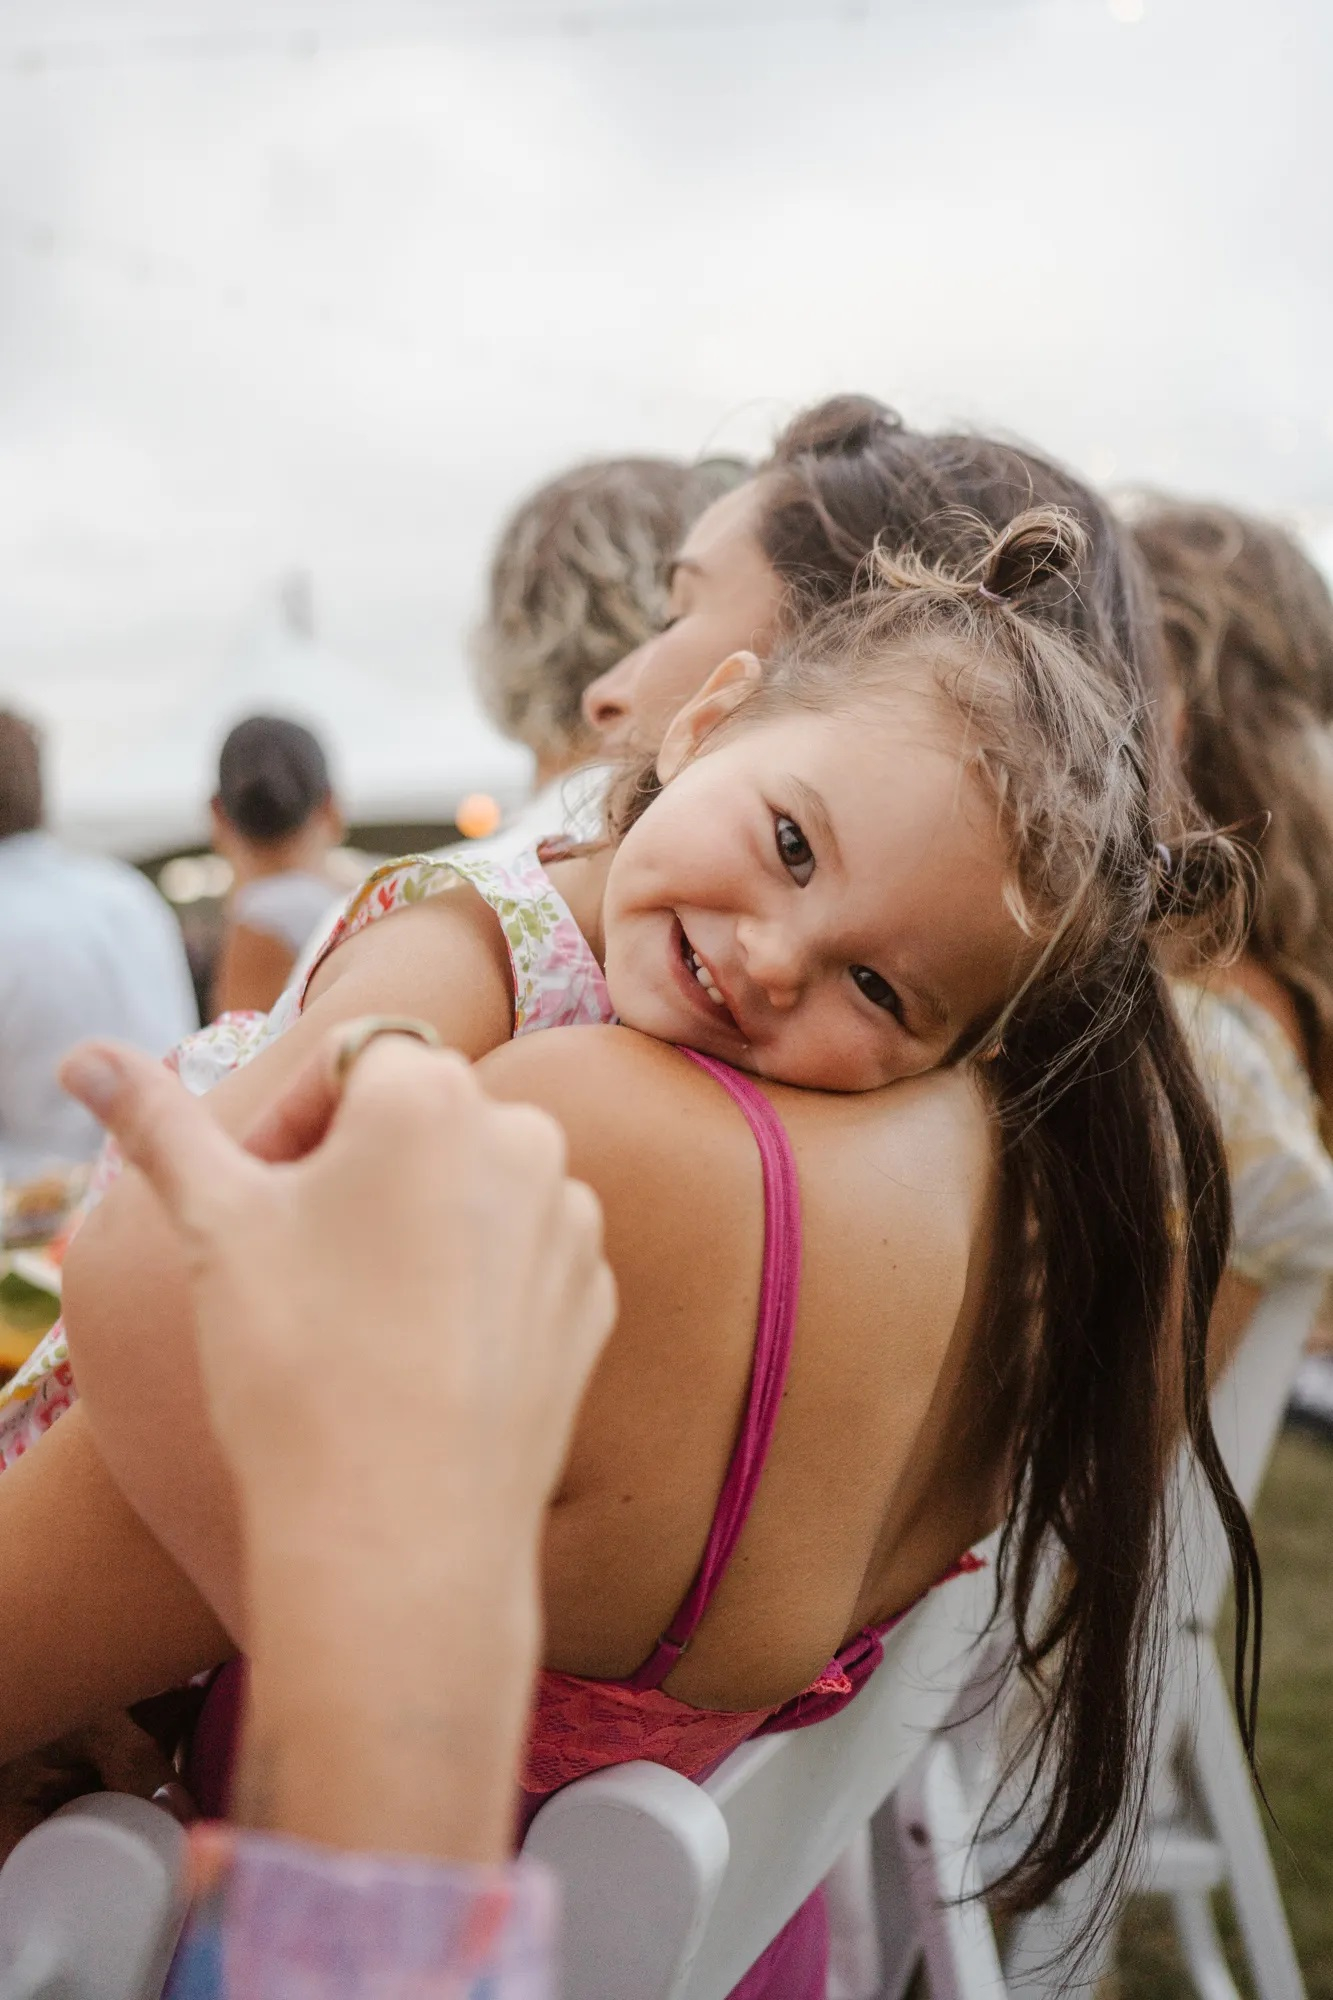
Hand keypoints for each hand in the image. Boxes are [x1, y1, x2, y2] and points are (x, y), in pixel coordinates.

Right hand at [61, 1029, 616, 1858]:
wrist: (400, 1531)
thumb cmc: (299, 1361)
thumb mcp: (214, 1223)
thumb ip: (157, 1123)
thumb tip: (84, 1060)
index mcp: (433, 1093)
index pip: (349, 1063)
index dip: (289, 1126)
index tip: (251, 1202)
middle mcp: (526, 1137)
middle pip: (419, 1120)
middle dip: (355, 1169)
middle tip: (296, 1261)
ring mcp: (572, 1222)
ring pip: (474, 1188)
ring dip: (418, 1223)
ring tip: (358, 1315)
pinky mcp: (594, 1299)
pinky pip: (522, 1259)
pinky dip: (475, 1284)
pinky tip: (420, 1355)